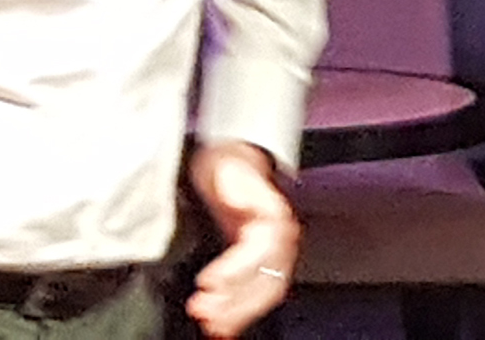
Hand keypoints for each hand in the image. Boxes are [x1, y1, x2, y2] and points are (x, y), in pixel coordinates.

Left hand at [184, 140, 298, 337]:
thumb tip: (237, 202)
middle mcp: (281, 240)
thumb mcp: (227, 165)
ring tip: (209, 323)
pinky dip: (242, 313)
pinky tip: (223, 327)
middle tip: (202, 309)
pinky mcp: (263, 265)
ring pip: (264, 293)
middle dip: (234, 300)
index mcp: (274, 216)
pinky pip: (259, 295)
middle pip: (264, 279)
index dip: (234, 271)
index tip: (208, 281)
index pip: (258, 251)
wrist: (237, 160)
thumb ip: (234, 183)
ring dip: (237, 312)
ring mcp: (276, 255)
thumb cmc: (229, 164)